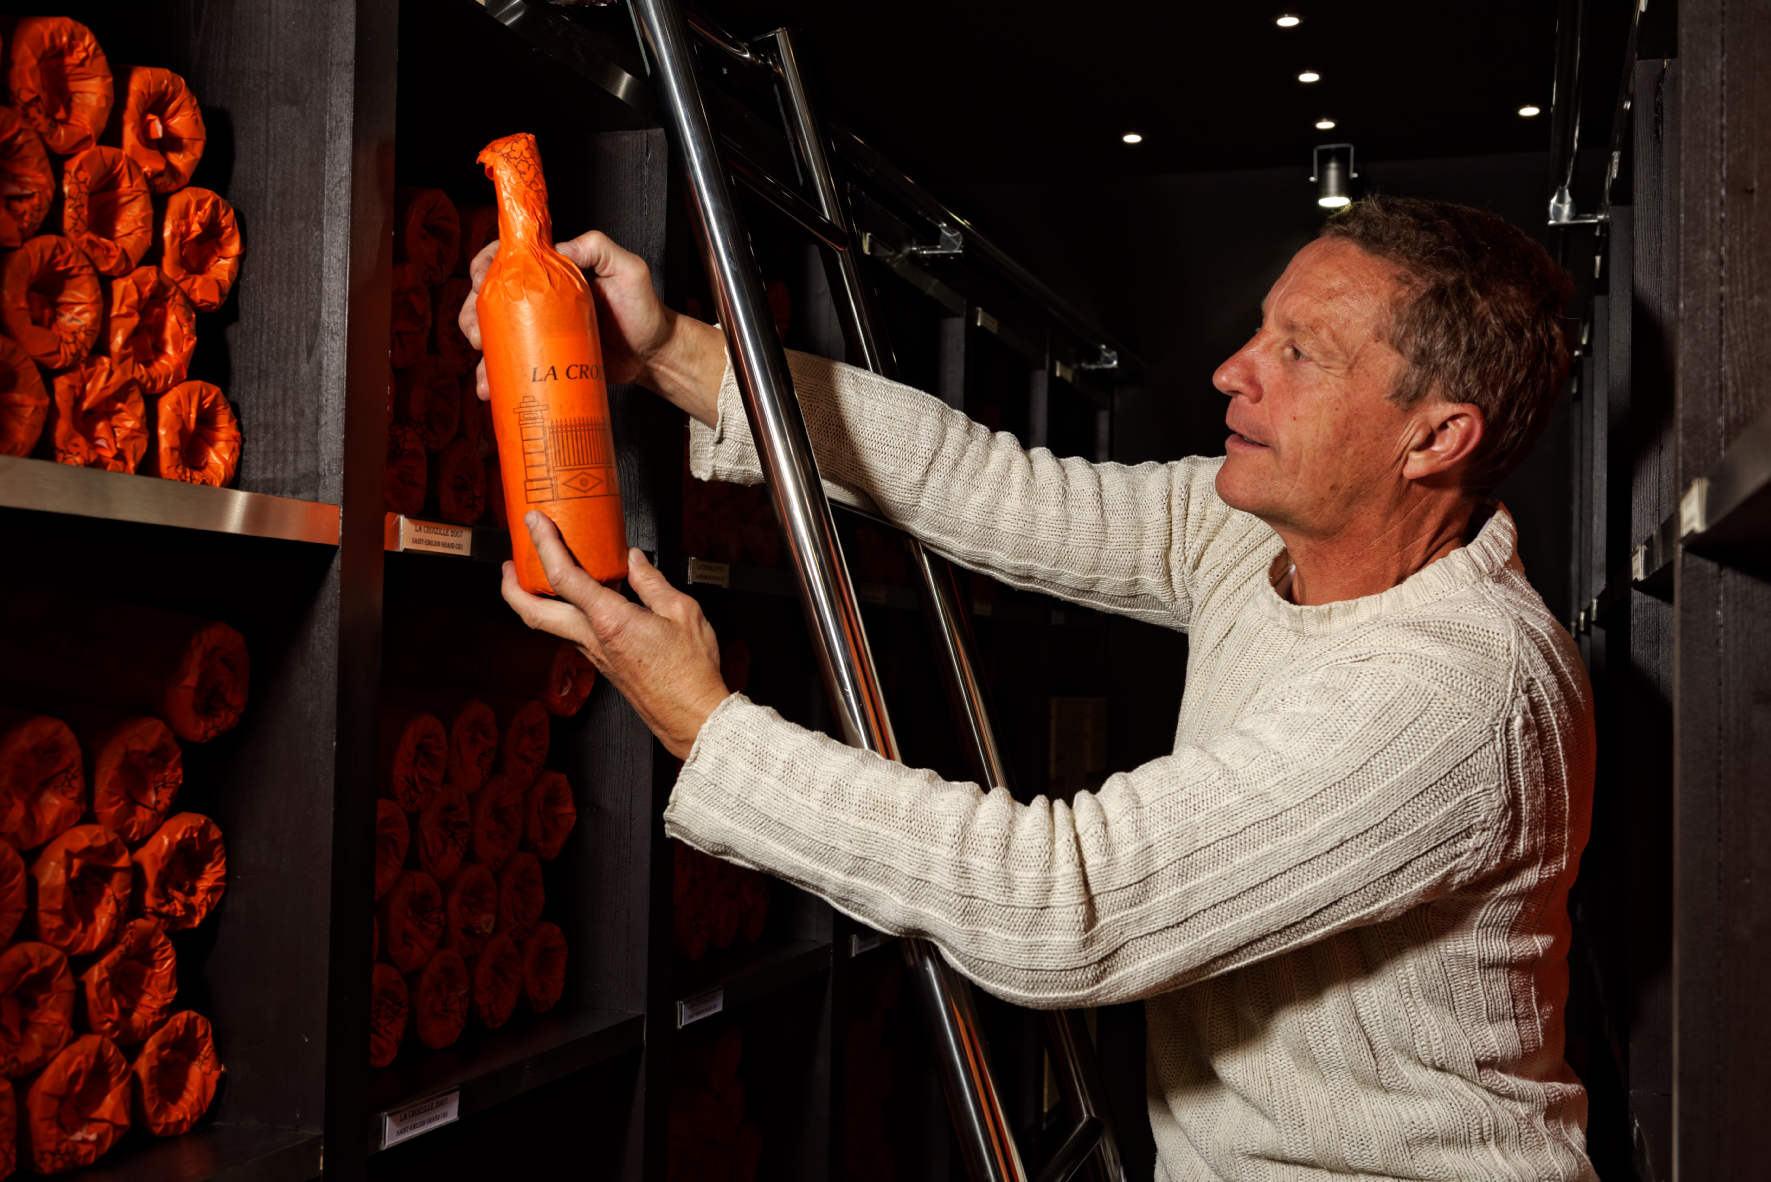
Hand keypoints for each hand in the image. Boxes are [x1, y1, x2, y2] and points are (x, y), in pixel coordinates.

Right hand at [459, 230, 724, 423]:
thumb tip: (561, 248)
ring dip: (479, 348)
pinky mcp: (544, 360)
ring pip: (495, 334)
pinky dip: (495, 378)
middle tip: (476, 331)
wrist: (653, 355)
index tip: (480, 280)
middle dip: (472, 312)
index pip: (509, 259)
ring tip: (481, 363)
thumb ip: (598, 248)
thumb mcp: (628, 269)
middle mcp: (540, 299)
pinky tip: (489, 389)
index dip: (485, 266)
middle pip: (492, 298)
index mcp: (552, 271)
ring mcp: (539, 331)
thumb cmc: (643, 309)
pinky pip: (512, 367)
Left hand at [501, 511, 729, 759]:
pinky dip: (564, 611)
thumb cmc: (691, 672)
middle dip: (512, 587)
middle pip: (534, 613)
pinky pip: (572, 632)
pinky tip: (580, 599)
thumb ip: (652, 583)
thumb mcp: (683, 612)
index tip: (534, 522)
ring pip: (549, 624)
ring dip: (534, 600)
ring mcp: (594, 654)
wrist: (692, 716)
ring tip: (539, 576)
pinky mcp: (602, 664)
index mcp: (611, 621)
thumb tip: (635, 561)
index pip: (563, 577)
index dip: (544, 544)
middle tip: (509, 564)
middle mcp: (593, 639)